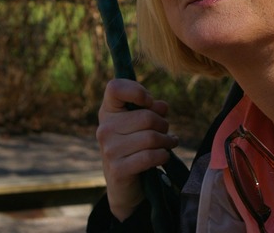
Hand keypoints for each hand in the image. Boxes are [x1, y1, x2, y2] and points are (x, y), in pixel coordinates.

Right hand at [96, 78, 178, 220]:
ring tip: (169, 143)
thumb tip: (161, 107)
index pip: (115, 87)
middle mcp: (104, 129)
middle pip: (146, 117)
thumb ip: (152, 108)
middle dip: (163, 124)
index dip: (137, 90)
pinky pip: (149, 156)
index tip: (148, 102)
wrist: (124, 184)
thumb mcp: (141, 123)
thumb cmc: (135, 146)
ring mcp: (109, 150)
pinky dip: (163, 156)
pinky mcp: (117, 169)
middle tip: (165, 132)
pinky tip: (163, 156)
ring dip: (167, 141)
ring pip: (151, 137)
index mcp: (108, 111)